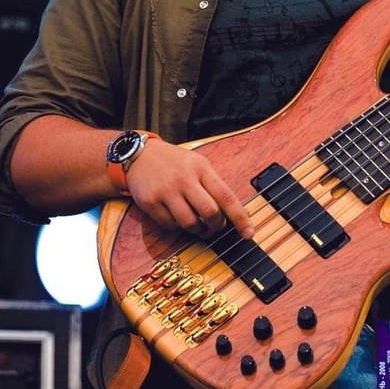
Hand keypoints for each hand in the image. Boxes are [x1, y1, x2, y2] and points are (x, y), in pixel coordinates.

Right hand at [124, 140, 254, 239]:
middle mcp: (185, 179)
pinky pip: (170, 225)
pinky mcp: (150, 202)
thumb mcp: (199, 164)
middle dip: (217, 226)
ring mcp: (166, 191)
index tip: (249, 233)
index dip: (240, 217)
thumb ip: (214, 186)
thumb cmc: (175, 162)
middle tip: (216, 227)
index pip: (226, 197)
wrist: (140, 155)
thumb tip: (235, 213)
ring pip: (190, 223)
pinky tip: (178, 217)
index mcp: (202, 169)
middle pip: (210, 213)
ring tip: (199, 226)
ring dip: (199, 230)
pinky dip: (178, 227)